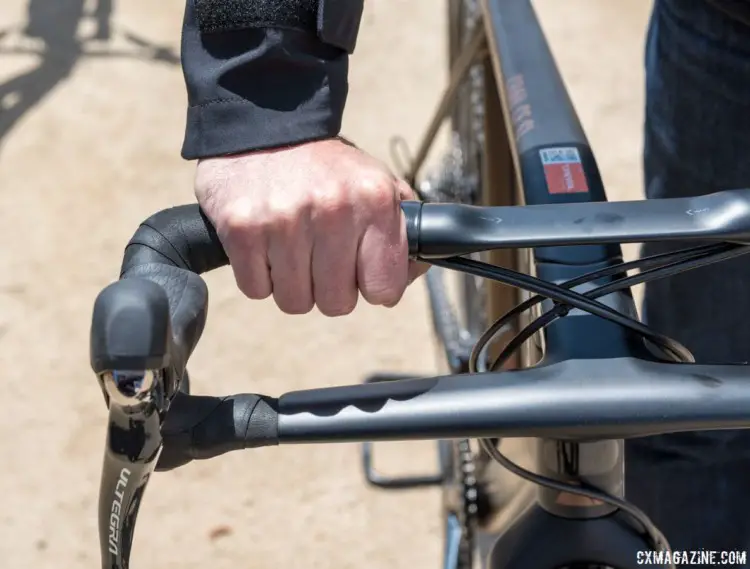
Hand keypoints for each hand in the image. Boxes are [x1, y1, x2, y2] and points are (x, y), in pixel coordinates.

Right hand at [195, 138, 427, 315]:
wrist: (265, 124)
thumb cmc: (325, 168)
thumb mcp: (377, 184)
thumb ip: (402, 230)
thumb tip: (412, 273)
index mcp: (374, 200)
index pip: (384, 290)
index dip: (372, 286)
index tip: (361, 271)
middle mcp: (332, 209)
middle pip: (337, 304)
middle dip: (329, 288)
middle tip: (320, 256)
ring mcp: (284, 220)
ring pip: (295, 302)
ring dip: (293, 284)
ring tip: (292, 247)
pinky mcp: (242, 228)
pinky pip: (257, 290)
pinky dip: (260, 275)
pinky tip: (267, 244)